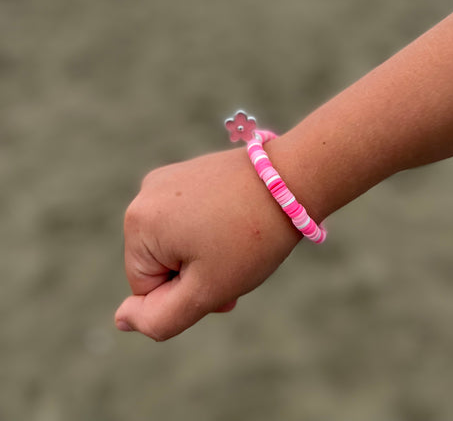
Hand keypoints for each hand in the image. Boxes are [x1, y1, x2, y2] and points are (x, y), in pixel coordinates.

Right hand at [114, 147, 300, 339]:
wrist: (292, 180)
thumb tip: (120, 319)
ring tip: (238, 241)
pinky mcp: (189, 172)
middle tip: (235, 264)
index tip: (221, 276)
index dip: (185, 294)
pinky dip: (208, 229)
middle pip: (158, 263)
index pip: (145, 289)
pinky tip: (237, 221)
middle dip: (194, 274)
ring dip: (203, 254)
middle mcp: (145, 194)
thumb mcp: (205, 292)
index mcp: (138, 222)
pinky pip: (186, 218)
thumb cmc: (250, 239)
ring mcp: (167, 178)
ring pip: (174, 243)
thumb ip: (159, 318)